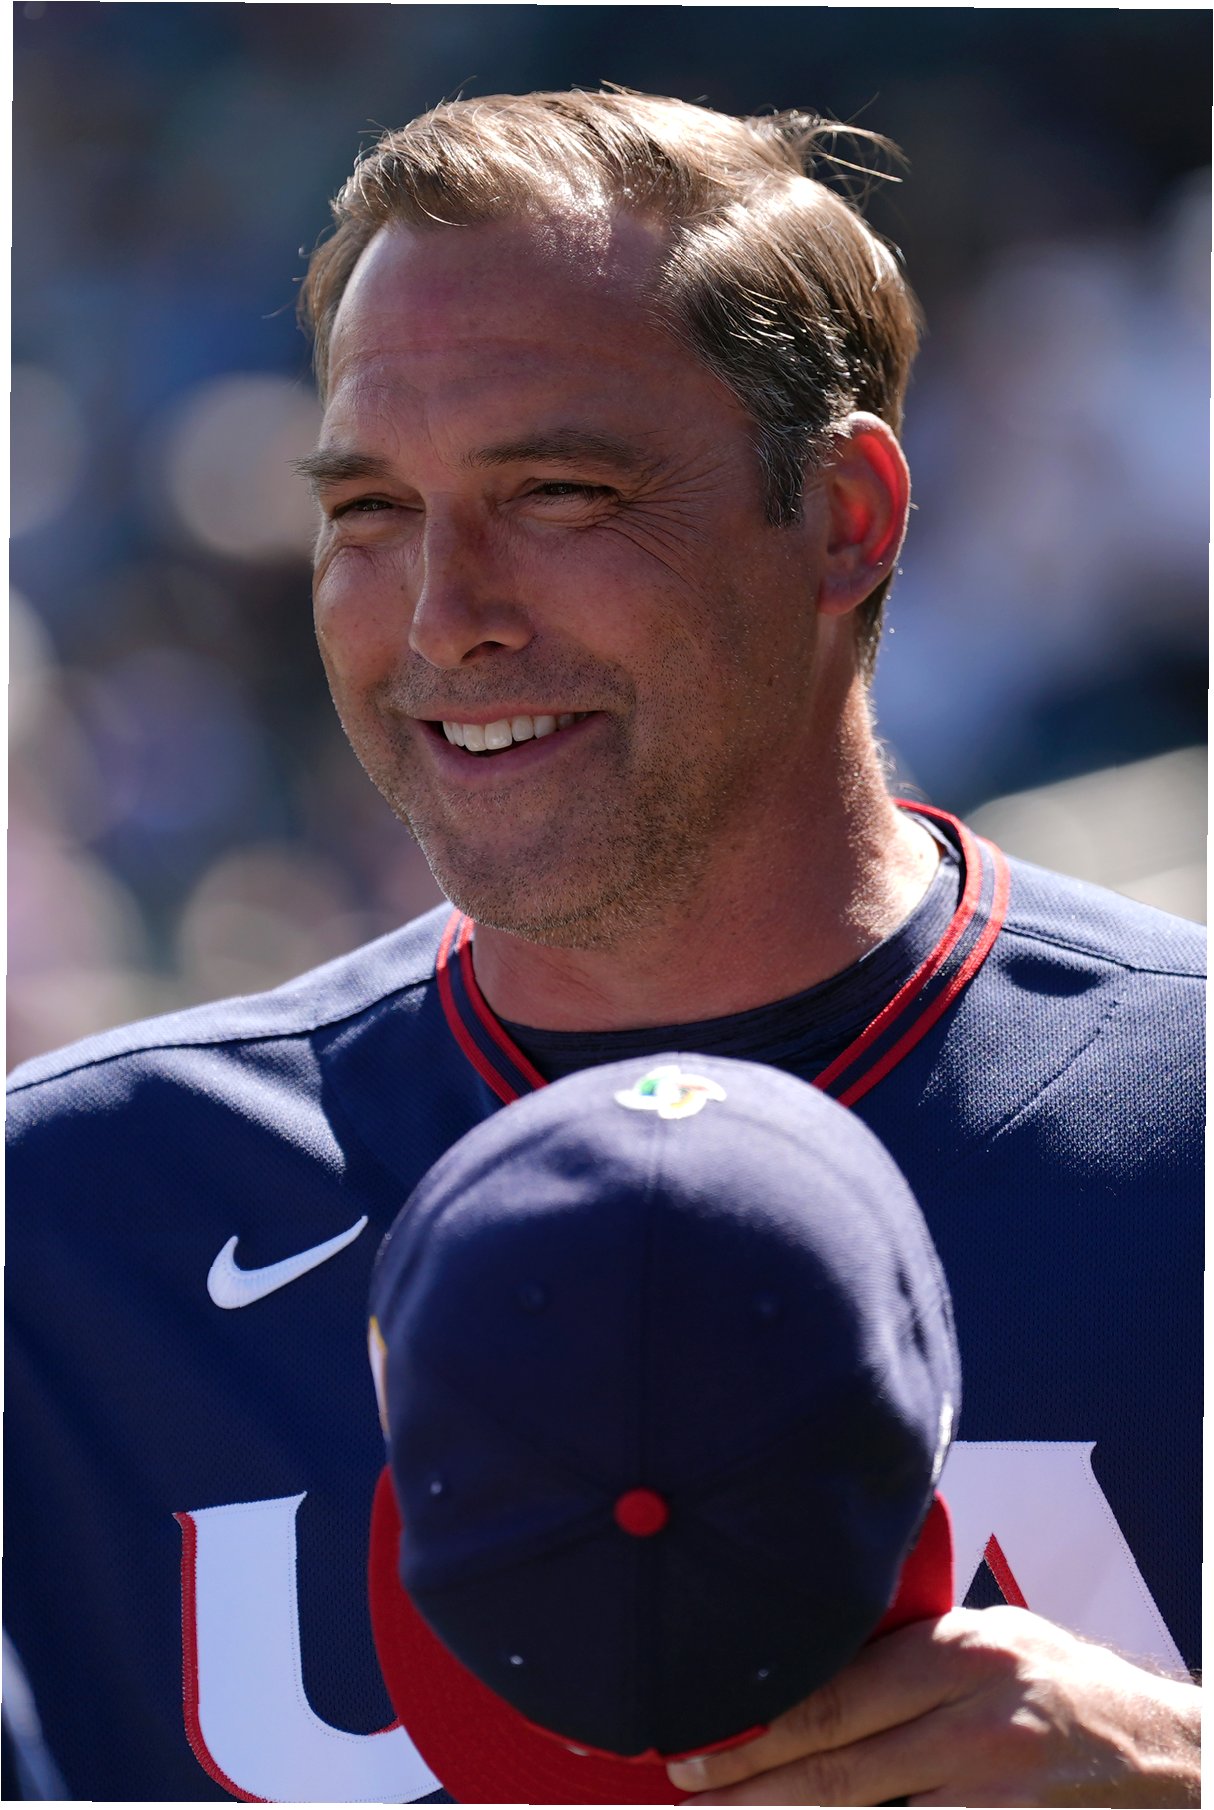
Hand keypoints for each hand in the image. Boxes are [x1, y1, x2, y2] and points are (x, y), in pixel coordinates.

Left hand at [665, 1607, 1199, 1805]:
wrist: (1164, 1751)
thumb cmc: (1062, 1682)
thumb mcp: (990, 1636)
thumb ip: (910, 1649)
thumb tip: (812, 1662)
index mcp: (960, 1653)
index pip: (834, 1695)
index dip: (757, 1727)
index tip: (697, 1742)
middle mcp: (974, 1722)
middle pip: (837, 1766)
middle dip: (749, 1785)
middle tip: (688, 1793)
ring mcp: (994, 1792)